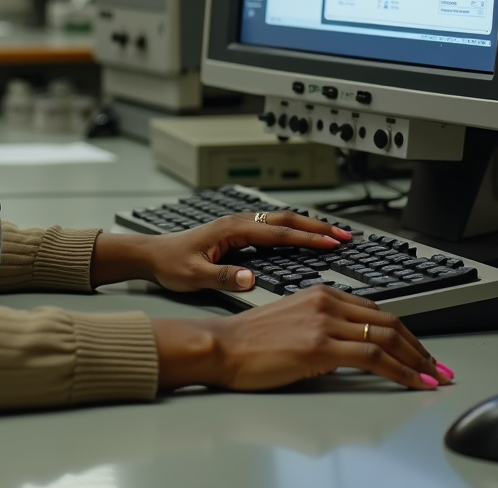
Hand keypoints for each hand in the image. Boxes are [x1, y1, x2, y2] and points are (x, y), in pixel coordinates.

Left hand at [91, 212, 350, 292]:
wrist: (152, 254)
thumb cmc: (170, 263)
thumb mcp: (194, 276)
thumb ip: (222, 277)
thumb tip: (250, 278)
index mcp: (232, 229)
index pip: (278, 232)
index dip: (307, 237)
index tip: (332, 243)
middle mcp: (238, 222)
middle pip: (285, 220)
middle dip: (317, 226)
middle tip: (345, 235)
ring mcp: (238, 226)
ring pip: (280, 221)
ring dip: (307, 226)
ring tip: (333, 235)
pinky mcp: (236, 232)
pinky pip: (272, 227)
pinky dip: (293, 230)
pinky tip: (303, 239)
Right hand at [153, 285, 452, 391]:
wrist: (223, 346)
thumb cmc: (250, 341)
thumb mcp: (293, 322)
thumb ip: (323, 327)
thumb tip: (349, 348)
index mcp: (319, 293)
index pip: (375, 310)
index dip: (404, 332)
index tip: (419, 350)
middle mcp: (325, 302)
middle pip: (387, 321)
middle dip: (418, 346)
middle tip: (437, 365)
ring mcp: (324, 323)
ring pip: (386, 337)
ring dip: (417, 359)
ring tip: (433, 375)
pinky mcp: (321, 346)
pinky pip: (374, 357)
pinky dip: (402, 371)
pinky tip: (414, 381)